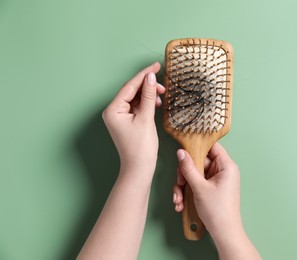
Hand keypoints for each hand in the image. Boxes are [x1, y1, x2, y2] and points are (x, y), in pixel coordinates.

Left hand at [102, 62, 164, 176]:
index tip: (156, 65)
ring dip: (148, 95)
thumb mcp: (146, 118)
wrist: (139, 168)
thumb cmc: (141, 147)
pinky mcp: (127, 121)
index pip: (129, 86)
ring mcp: (119, 117)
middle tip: (162, 83)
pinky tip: (156, 103)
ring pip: (135, 98)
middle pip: (131, 91)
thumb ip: (148, 96)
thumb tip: (150, 77)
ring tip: (162, 95)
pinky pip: (137, 106)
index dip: (144, 75)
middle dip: (147, 86)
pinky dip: (147, 103)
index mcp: (113, 110)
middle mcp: (113, 111)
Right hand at [172, 143, 241, 238]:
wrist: (224, 233)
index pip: (211, 146)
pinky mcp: (210, 189)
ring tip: (178, 199)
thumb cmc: (218, 211)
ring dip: (184, 186)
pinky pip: (196, 184)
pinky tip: (181, 204)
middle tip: (180, 182)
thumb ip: (189, 168)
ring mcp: (216, 180)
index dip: (197, 146)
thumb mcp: (199, 187)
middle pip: (199, 161)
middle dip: (185, 174)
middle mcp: (222, 171)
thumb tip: (181, 152)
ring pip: (194, 174)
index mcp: (226, 166)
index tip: (183, 149)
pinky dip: (187, 192)